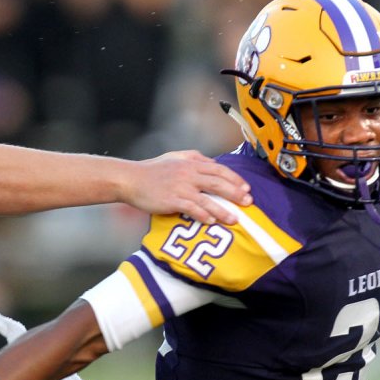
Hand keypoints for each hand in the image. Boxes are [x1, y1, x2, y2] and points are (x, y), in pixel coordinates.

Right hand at [126, 151, 251, 224]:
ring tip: (234, 219)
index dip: (235, 179)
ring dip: (223, 209)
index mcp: (191, 163)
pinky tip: (211, 221)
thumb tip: (213, 163)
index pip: (219, 170)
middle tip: (248, 203)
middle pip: (218, 183)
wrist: (131, 179)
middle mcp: (189, 174)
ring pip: (207, 198)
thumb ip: (195, 158)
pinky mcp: (172, 200)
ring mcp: (181, 187)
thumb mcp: (175, 157)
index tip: (246, 188)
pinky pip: (191, 208)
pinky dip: (203, 215)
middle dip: (235, 193)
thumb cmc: (152, 170)